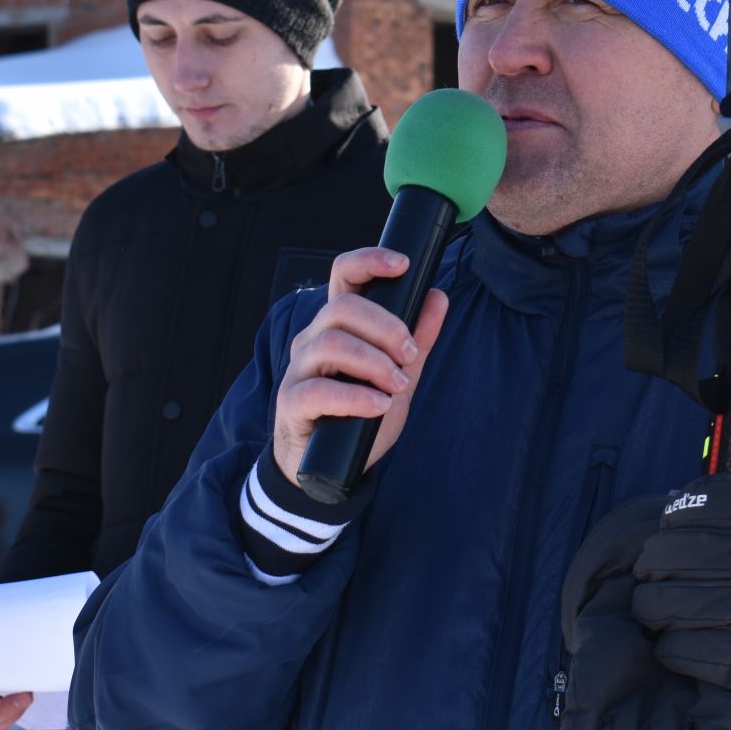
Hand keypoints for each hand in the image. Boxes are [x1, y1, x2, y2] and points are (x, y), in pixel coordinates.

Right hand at [270, 246, 448, 485]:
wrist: (329, 468)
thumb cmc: (360, 413)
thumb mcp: (398, 374)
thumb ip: (418, 339)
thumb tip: (438, 297)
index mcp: (339, 325)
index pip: (344, 275)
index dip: (369, 261)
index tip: (403, 264)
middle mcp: (314, 339)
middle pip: (341, 308)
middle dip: (385, 327)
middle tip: (410, 354)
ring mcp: (299, 369)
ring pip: (330, 343)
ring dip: (373, 361)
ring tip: (397, 385)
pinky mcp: (292, 402)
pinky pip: (319, 390)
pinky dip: (356, 396)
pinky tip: (379, 405)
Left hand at [630, 474, 730, 729]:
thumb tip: (691, 501)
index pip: (716, 498)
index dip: (679, 512)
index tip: (667, 527)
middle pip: (682, 553)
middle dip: (651, 567)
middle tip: (648, 578)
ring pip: (681, 604)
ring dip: (654, 612)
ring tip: (654, 616)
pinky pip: (700, 652)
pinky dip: (675, 651)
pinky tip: (673, 649)